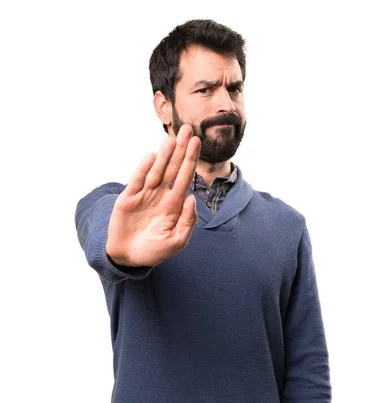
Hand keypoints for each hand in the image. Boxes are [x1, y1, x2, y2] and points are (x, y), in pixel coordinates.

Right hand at [106, 124, 200, 267]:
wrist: (128, 257)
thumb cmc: (154, 251)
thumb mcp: (176, 241)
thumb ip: (187, 221)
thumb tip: (192, 197)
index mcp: (174, 204)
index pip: (184, 177)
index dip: (191, 160)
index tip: (197, 143)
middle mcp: (160, 195)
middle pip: (172, 168)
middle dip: (181, 150)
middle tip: (188, 129)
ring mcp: (144, 195)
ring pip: (156, 170)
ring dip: (164, 155)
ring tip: (172, 137)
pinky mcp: (128, 198)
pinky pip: (137, 180)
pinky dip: (144, 168)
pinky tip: (152, 156)